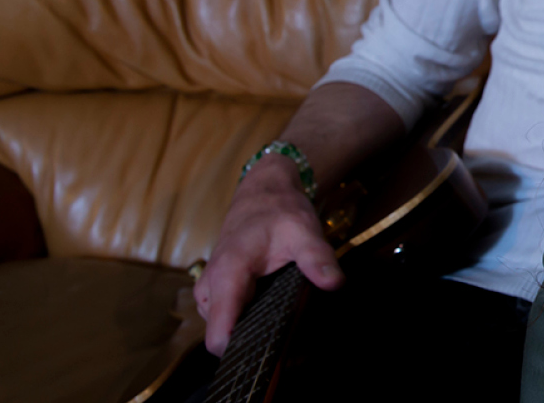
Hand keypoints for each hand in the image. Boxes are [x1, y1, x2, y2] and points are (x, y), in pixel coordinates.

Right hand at [193, 154, 343, 355]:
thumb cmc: (280, 210)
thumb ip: (317, 258)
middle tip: (286, 328)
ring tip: (280, 313)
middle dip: (250, 339)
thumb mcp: (304, 231)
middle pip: (222, 336)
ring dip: (248, 327)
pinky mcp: (214, 291)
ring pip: (223, 327)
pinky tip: (269, 306)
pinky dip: (245, 317)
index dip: (241, 351)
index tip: (270, 352)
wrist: (263, 192)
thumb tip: (335, 284)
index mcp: (227, 275)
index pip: (219, 335)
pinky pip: (226, 316)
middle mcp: (209, 287)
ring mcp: (208, 291)